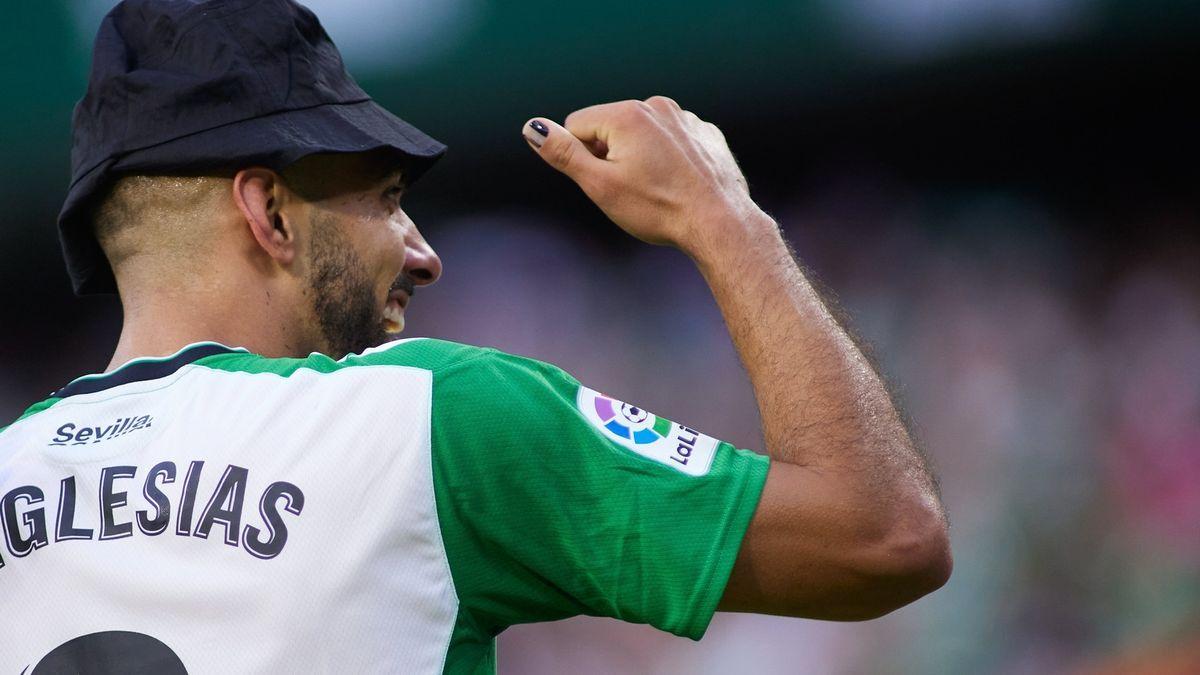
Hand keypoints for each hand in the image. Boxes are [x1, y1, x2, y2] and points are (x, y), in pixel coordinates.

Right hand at [523, 97, 762, 252]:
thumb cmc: (657, 208)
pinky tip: (680, 184)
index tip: (607, 182)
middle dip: (612, 156)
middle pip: (610, 128)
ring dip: (640, 158)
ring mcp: (686, 119)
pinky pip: (673, 141)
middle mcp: (657, 106)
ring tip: (659, 190)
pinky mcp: (705, 134)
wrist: (719, 223)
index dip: (582, 159)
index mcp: (626, 114)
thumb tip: (531, 128)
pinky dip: (670, 159)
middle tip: (633, 190)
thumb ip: (563, 154)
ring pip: (643, 136)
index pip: (576, 125)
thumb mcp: (600, 185)